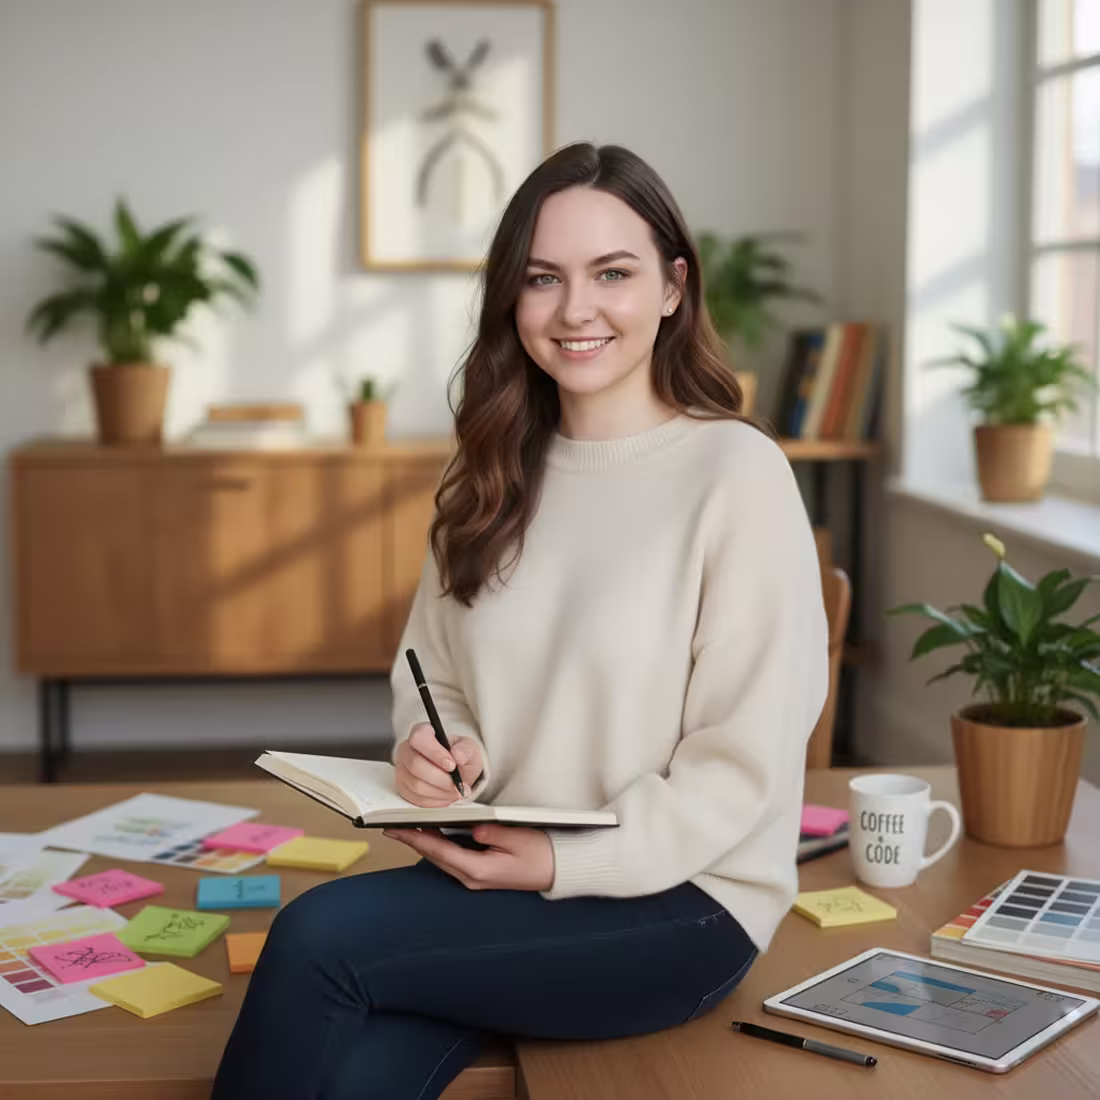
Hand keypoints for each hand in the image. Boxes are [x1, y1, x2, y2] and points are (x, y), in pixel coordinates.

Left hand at [383, 824, 554, 891]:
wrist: (557, 871)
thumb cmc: (541, 854)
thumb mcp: (517, 838)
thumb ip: (491, 832)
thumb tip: (471, 827)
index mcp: (478, 870)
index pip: (438, 850)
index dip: (414, 838)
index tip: (395, 828)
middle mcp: (471, 877)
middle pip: (435, 855)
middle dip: (413, 839)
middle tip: (393, 823)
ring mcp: (474, 878)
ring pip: (441, 857)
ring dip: (424, 842)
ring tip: (407, 825)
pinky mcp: (479, 873)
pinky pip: (452, 857)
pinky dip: (438, 844)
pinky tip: (433, 833)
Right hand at [395, 723, 483, 807]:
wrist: (457, 771)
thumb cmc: (460, 756)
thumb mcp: (469, 748)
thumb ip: (465, 750)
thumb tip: (457, 756)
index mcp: (422, 733)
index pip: (419, 739)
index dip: (435, 753)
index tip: (452, 765)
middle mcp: (407, 750)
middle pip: (415, 764)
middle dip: (440, 778)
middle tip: (457, 784)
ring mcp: (403, 769)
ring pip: (416, 785)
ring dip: (440, 792)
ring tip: (455, 791)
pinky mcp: (403, 788)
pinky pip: (416, 799)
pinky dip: (435, 801)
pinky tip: (446, 796)